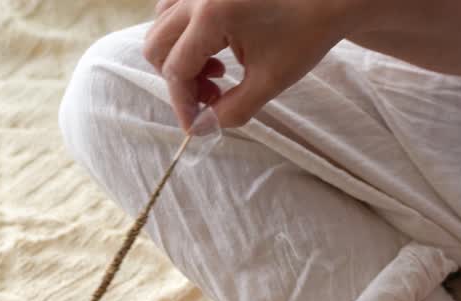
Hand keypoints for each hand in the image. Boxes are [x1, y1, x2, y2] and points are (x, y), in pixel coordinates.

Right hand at [144, 0, 358, 129]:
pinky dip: (186, 35)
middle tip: (210, 97)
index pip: (176, 69)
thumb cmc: (304, 34)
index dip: (183, 104)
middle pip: (156, 45)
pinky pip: (175, 8)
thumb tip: (200, 129)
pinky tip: (216, 49)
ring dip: (180, 57)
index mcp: (211, 14)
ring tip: (217, 73)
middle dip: (178, 81)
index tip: (196, 126)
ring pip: (162, 25)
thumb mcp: (268, 82)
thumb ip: (230, 110)